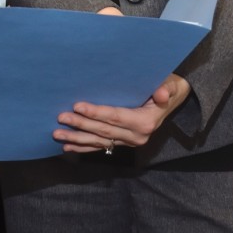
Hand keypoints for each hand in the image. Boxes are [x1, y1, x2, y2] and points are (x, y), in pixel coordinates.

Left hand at [53, 73, 190, 153]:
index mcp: (144, 122)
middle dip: (80, 124)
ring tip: (58, 134)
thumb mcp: (170, 85)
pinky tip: (68, 147)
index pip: (115, 117)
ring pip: (99, 141)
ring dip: (77, 139)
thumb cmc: (168, 88)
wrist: (174, 101)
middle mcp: (137, 136)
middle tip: (60, 118)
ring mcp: (129, 142)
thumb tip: (161, 94)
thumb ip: (166, 89)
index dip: (96, 112)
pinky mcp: (123, 143)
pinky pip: (101, 147)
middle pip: (103, 130)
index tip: (77, 106)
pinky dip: (84, 147)